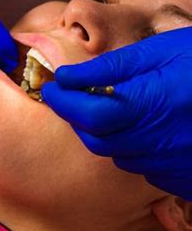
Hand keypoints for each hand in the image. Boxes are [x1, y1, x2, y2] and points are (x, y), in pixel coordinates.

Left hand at [42, 28, 191, 199]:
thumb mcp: (160, 51)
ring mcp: (172, 165)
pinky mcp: (184, 179)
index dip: (63, 102)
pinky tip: (146, 126)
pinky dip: (134, 148)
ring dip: (106, 134)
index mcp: (149, 105)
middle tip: (74, 96)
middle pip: (97, 140)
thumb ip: (111, 68)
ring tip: (114, 107)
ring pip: (119, 155)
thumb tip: (68, 75)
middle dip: (79, 119)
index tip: (52, 88)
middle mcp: (157, 141)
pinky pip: (145, 167)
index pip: (87, 114)